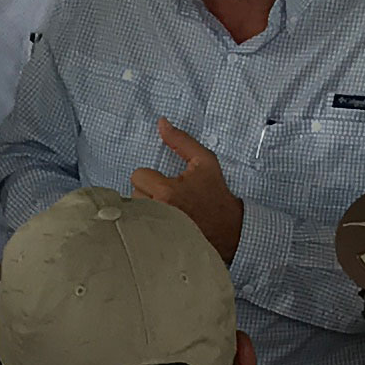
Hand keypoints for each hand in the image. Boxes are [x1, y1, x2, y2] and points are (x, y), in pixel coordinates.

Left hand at [129, 123, 245, 262]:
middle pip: (134, 192)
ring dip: (148, 208)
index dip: (152, 177)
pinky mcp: (156, 242)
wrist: (229, 230)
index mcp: (167, 191)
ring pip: (136, 210)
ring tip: (169, 211)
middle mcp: (158, 212)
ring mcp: (156, 229)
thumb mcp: (205, 162)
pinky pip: (139, 227)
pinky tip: (164, 225)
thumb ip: (181, 141)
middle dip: (149, 193)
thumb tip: (161, 122)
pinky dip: (148, 224)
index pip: (138, 175)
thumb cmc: (216, 196)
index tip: (168, 184)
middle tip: (170, 198)